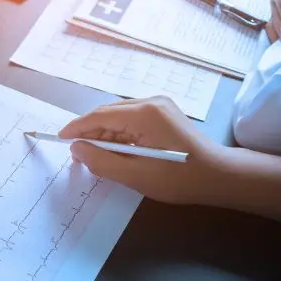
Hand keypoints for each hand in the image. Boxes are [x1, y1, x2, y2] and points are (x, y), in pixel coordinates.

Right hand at [59, 97, 223, 204]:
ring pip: (120, 117)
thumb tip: (77, 149)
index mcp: (144, 113)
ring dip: (105, 134)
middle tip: (76, 154)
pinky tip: (115, 151)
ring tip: (93, 155)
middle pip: (109, 113)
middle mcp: (151, 102)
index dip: (77, 128)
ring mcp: (160, 106)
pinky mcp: (165, 114)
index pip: (99, 116)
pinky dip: (120, 134)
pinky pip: (133, 120)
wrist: (219, 176)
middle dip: (90, 132)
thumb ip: (101, 162)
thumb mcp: (135, 176)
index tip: (60, 139)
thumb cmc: (179, 179)